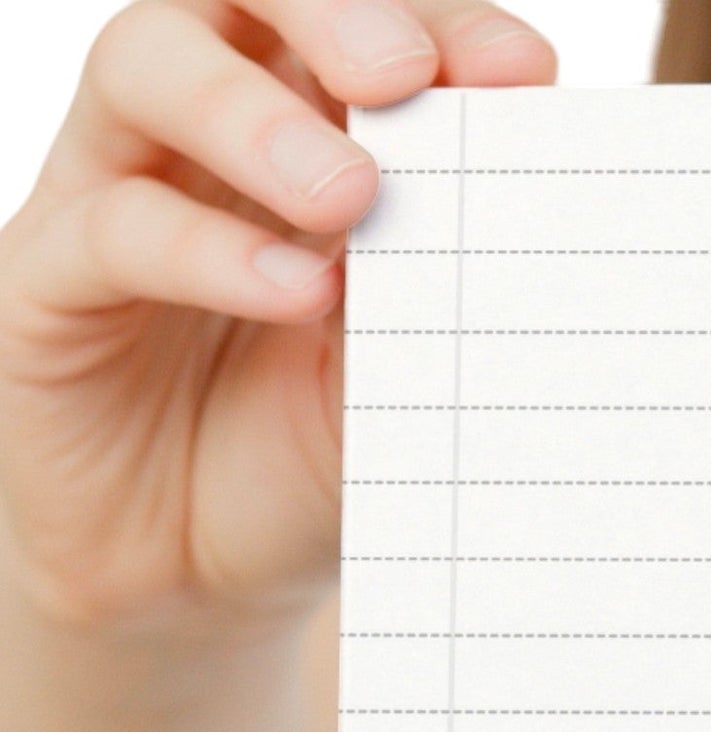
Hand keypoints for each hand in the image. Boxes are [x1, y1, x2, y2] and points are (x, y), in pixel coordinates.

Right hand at [0, 2, 555, 637]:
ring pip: (150, 66)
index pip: (368, 28)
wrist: (202, 580)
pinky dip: (208, 252)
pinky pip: (113, 227)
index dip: (440, 26)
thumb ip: (447, 304)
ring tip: (350, 194)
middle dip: (330, 13)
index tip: (523, 75)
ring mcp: (121, 190)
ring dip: (254, 116)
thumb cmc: (314, 459)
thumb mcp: (407, 384)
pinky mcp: (53, 279)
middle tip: (406, 75)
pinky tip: (293, 292)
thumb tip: (541, 239)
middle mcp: (212, 137)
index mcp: (316, 133)